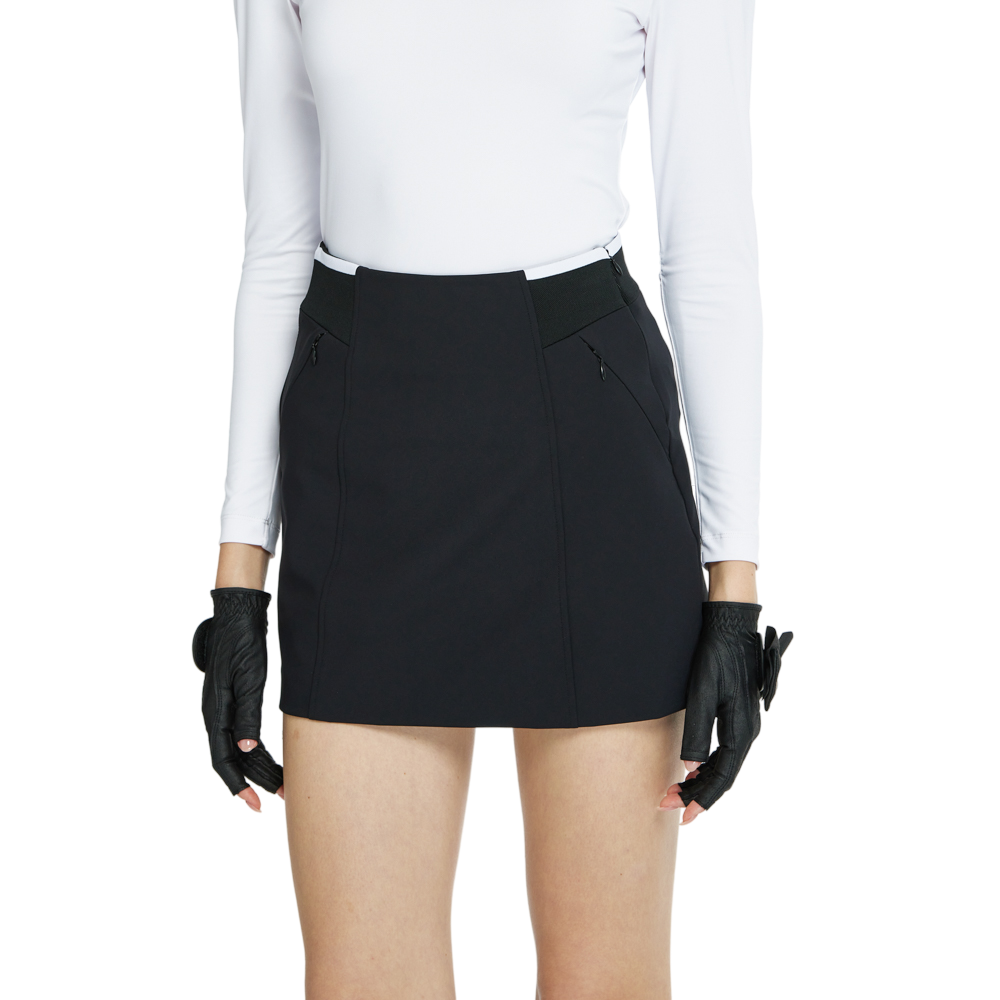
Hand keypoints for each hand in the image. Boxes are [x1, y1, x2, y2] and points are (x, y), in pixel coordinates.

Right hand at [191, 587, 284, 811]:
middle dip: (257, 780)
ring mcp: (222, 708)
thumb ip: (246, 714)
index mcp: (217, 712)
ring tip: (284, 785)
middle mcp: (216, 714)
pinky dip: (258, 750)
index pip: (224, 760)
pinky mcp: (232, 700)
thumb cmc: (245, 644)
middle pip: (235, 759)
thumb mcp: (250, 678)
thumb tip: (243, 750)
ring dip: (260, 768)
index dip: (238, 785)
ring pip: (240, 749)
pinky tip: (272, 758)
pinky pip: (242, 734)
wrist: (239, 615)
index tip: (256, 804)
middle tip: (281, 798)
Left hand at [659, 602, 792, 823]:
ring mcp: (746, 724)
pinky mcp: (739, 715)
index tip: (679, 812)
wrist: (732, 628)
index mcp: (741, 731)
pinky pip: (726, 750)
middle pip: (724, 775)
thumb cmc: (715, 657)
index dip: (701, 798)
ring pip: (725, 764)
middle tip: (669, 806)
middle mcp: (748, 731)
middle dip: (698, 794)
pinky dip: (709, 764)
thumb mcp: (701, 693)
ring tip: (678, 793)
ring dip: (702, 780)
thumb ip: (697, 732)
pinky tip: (694, 769)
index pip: (722, 777)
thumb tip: (691, 766)